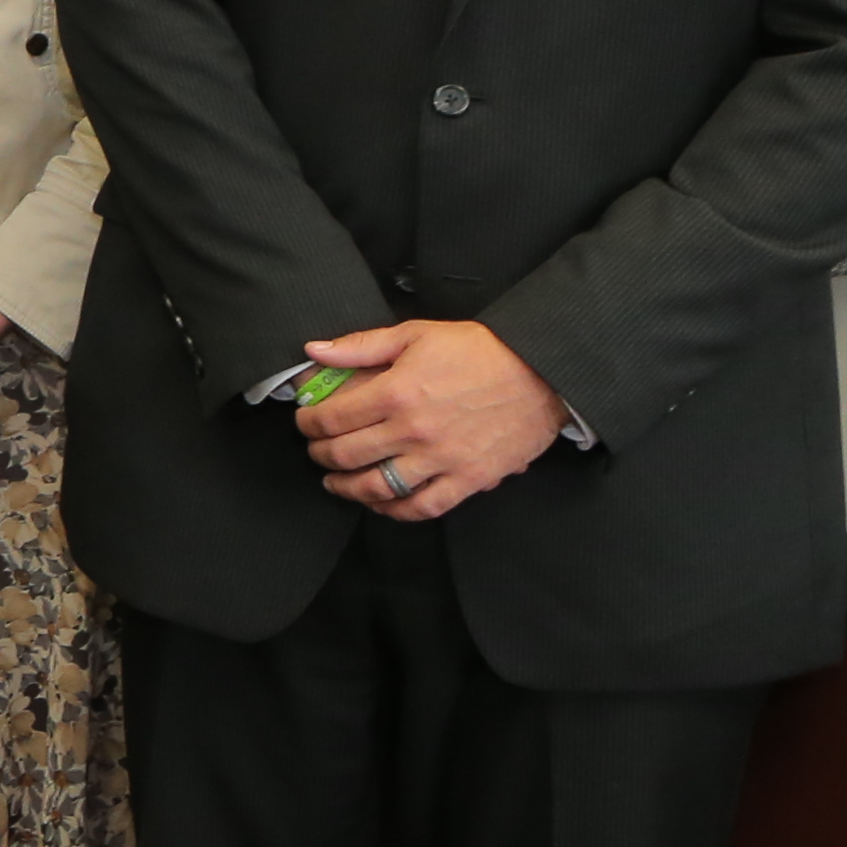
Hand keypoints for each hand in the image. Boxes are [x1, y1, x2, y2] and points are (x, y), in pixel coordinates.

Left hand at [294, 319, 562, 520]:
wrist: (541, 372)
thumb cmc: (481, 351)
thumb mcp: (416, 334)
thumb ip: (361, 346)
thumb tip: (314, 351)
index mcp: (396, 393)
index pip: (332, 419)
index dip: (308, 424)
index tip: (305, 424)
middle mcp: (413, 431)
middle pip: (347, 455)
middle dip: (320, 455)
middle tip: (316, 452)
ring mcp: (441, 459)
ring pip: (378, 488)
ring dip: (347, 488)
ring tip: (336, 482)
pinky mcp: (468, 479)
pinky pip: (424, 506)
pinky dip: (396, 511)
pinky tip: (382, 504)